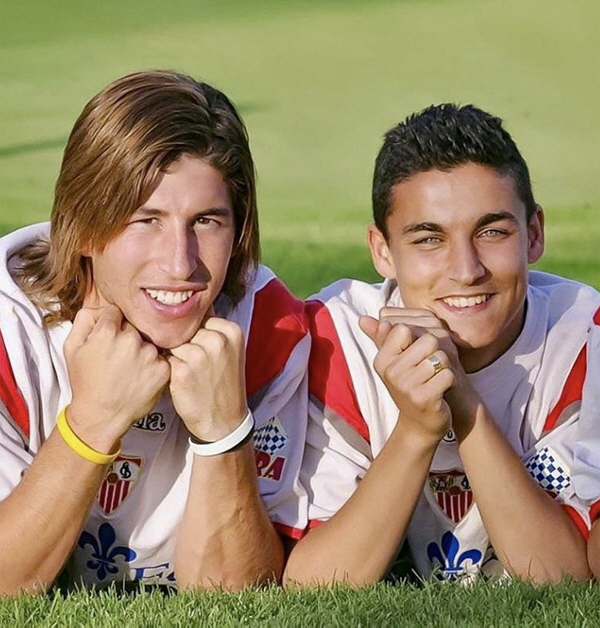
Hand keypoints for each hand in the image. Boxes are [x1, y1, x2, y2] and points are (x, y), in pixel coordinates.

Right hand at [64, 305, 169, 451]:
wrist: (101, 415)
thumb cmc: (86, 382)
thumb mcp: (72, 347)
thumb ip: (84, 320)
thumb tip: (100, 308)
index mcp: (107, 331)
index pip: (115, 312)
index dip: (111, 325)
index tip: (109, 339)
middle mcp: (131, 340)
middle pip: (133, 326)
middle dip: (127, 337)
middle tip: (118, 358)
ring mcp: (149, 355)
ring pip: (148, 341)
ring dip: (142, 351)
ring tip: (129, 369)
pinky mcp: (163, 369)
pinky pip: (160, 357)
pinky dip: (153, 365)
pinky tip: (141, 376)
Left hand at [168, 315, 246, 440]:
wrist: (224, 421)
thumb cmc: (223, 384)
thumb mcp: (229, 351)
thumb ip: (212, 330)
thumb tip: (187, 307)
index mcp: (231, 331)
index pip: (201, 316)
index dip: (195, 332)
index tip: (201, 348)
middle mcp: (217, 340)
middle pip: (185, 328)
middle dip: (184, 342)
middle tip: (195, 363)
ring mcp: (199, 355)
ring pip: (172, 342)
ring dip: (174, 355)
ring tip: (189, 372)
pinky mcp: (181, 371)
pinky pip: (165, 359)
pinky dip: (169, 368)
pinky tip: (181, 380)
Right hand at [359, 312, 452, 442]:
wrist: (420, 424)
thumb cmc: (410, 386)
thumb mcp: (394, 361)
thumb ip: (382, 337)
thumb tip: (363, 318)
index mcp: (382, 359)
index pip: (404, 328)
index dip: (418, 337)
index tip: (416, 354)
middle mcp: (391, 371)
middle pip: (428, 339)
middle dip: (435, 352)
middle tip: (428, 370)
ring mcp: (406, 385)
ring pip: (440, 356)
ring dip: (443, 367)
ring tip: (433, 380)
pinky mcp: (423, 398)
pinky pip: (447, 374)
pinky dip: (449, 381)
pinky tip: (440, 391)